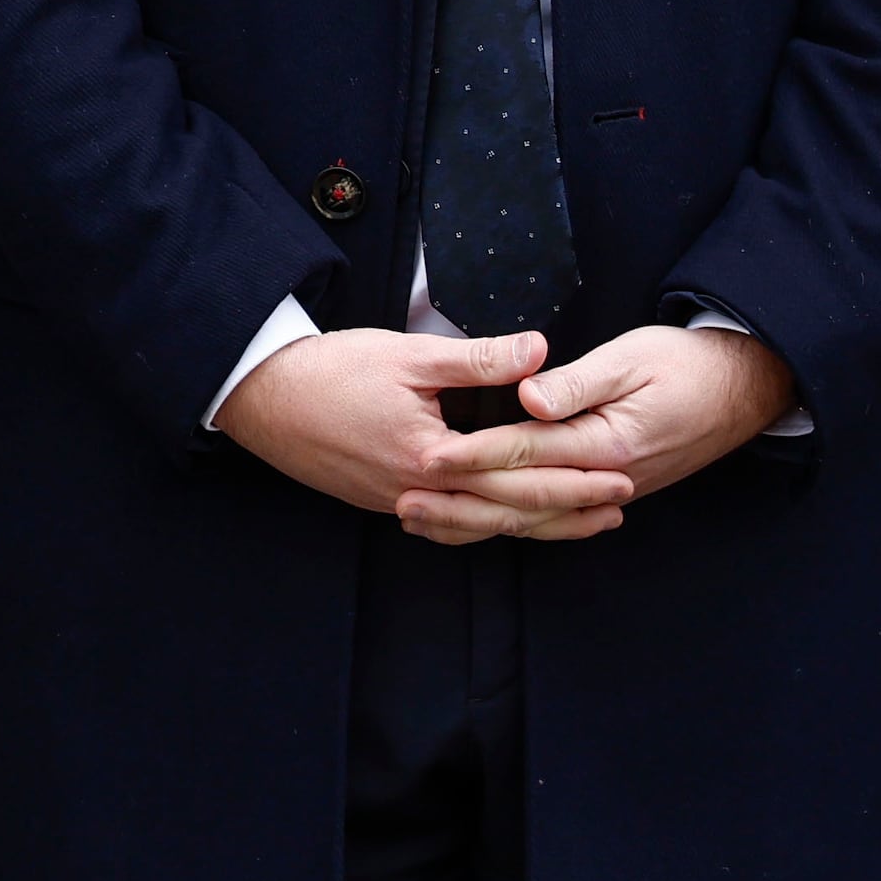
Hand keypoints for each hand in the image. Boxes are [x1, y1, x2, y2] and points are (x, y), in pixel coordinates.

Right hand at [217, 328, 635, 541]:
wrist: (258, 395)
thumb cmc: (330, 370)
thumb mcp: (408, 352)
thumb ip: (478, 358)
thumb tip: (540, 350)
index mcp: (431, 454)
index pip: (519, 473)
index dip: (574, 473)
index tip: (620, 470)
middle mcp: (418, 491)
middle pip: (508, 511)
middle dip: (570, 509)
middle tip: (621, 504)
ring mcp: (396, 503)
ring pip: (479, 527)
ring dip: (535, 526)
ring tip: (581, 524)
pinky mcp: (379, 501)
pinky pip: (445, 527)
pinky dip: (482, 529)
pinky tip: (502, 525)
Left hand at [444, 325, 799, 504]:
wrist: (744, 387)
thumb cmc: (684, 362)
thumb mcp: (630, 359)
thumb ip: (576, 383)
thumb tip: (528, 398)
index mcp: (607, 443)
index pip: (524, 452)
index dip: (471, 455)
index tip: (424, 456)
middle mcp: (608, 479)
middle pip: (522, 498)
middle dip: (461, 501)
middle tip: (405, 502)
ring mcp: (614, 491)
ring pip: (537, 517)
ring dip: (481, 521)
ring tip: (427, 521)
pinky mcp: (615, 490)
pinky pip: (558, 517)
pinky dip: (518, 523)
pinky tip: (484, 523)